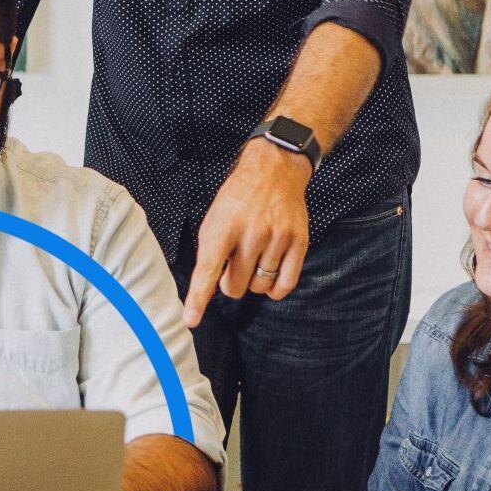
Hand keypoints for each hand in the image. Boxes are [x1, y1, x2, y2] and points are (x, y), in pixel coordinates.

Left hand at [181, 140, 310, 327]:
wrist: (274, 171)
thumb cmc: (238, 199)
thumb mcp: (214, 219)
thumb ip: (211, 252)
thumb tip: (210, 287)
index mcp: (223, 227)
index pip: (207, 270)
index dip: (198, 298)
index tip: (191, 320)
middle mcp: (251, 233)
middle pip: (235, 286)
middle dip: (230, 283)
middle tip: (233, 264)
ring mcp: (277, 238)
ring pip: (259, 287)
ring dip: (253, 281)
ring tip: (253, 260)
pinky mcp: (298, 242)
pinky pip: (285, 284)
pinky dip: (275, 289)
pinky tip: (270, 275)